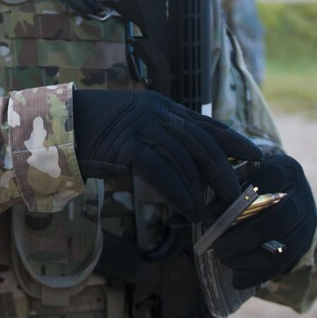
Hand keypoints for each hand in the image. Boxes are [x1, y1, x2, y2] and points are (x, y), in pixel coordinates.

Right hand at [72, 89, 262, 221]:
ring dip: (199, 189)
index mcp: (162, 106)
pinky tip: (186, 210)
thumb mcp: (134, 128)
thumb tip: (189, 164)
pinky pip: (161, 171)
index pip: (207, 123)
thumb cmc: (96, 132)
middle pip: (202, 142)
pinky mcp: (126, 146)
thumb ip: (161, 138)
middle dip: (223, 171)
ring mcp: (141, 127)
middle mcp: (156, 112)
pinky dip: (177, 193)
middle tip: (236, 195)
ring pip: (184, 159)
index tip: (256, 156)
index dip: (234, 140)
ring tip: (207, 212)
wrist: (60, 126)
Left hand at [211, 153, 316, 288]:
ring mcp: (307, 224)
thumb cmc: (251, 179)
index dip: (234, 202)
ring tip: (223, 260)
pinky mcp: (304, 247)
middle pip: (279, 219)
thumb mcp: (241, 172)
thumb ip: (225, 186)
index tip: (206, 216)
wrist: (285, 194)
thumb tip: (208, 216)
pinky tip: (237, 280)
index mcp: (286, 170)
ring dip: (250, 259)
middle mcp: (302, 197)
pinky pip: (283, 267)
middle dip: (245, 236)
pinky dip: (258, 275)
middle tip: (218, 246)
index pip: (264, 184)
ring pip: (283, 247)